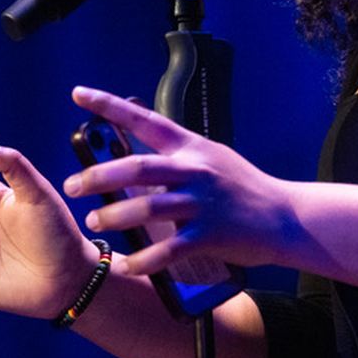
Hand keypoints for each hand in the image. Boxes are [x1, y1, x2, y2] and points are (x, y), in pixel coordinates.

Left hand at [63, 86, 300, 277]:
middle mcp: (195, 170)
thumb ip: (177, 157)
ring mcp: (203, 202)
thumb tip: (135, 160)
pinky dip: (145, 259)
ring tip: (95, 220)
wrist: (284, 217)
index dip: (109, 106)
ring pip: (149, 207)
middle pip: (138, 168)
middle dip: (99, 176)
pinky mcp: (210, 234)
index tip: (79, 94)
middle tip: (73, 186)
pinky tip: (127, 264)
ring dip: (115, 215)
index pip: (145, 120)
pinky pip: (169, 248)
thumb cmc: (242, 188)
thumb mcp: (212, 158)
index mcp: (192, 147)